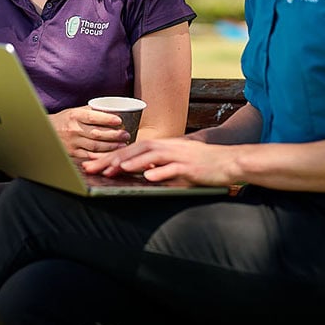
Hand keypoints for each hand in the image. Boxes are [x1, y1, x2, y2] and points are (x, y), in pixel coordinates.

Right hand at [50, 106, 130, 157]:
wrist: (45, 132)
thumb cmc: (63, 120)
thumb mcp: (74, 111)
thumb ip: (90, 111)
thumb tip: (111, 110)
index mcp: (74, 116)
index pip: (93, 117)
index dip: (107, 119)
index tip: (120, 120)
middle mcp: (73, 129)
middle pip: (97, 133)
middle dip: (114, 135)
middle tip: (126, 134)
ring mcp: (73, 143)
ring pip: (95, 146)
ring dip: (111, 146)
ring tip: (123, 145)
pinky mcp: (73, 153)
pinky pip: (89, 156)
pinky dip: (102, 156)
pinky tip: (111, 155)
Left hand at [82, 138, 238, 186]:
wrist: (231, 162)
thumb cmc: (205, 165)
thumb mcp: (179, 164)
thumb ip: (161, 167)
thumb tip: (144, 173)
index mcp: (165, 147)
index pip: (133, 149)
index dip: (113, 155)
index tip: (94, 163)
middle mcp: (170, 148)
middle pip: (137, 149)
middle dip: (114, 158)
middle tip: (93, 167)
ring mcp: (180, 156)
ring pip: (152, 156)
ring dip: (132, 162)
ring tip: (114, 170)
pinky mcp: (192, 167)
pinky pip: (174, 169)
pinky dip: (161, 173)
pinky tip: (148, 178)